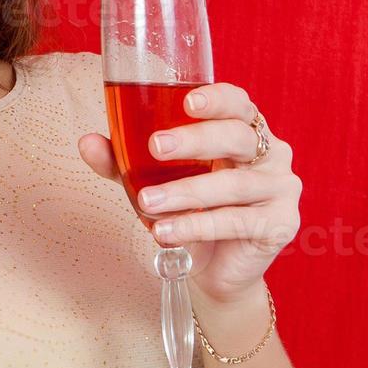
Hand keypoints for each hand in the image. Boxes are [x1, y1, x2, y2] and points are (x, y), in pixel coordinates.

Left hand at [78, 82, 301, 306]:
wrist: (213, 268)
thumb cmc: (187, 208)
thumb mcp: (151, 180)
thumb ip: (121, 161)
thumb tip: (86, 142)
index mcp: (244, 131)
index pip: (238, 104)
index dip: (217, 98)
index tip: (187, 101)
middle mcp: (271, 154)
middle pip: (237, 137)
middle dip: (195, 140)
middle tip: (156, 147)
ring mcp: (281, 188)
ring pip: (233, 184)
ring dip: (185, 192)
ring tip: (147, 202)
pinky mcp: (280, 224)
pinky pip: (236, 221)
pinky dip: (196, 225)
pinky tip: (165, 232)